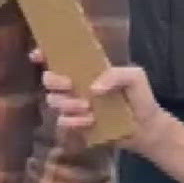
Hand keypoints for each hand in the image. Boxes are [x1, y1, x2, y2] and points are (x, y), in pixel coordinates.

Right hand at [34, 48, 164, 154]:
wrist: (146, 128)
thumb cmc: (140, 97)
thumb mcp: (135, 77)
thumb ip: (117, 74)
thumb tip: (94, 87)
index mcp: (87, 70)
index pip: (61, 58)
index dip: (45, 54)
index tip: (37, 55)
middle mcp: (76, 86)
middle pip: (49, 79)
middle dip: (54, 81)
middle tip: (70, 85)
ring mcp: (75, 106)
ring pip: (53, 101)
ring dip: (67, 103)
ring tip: (87, 107)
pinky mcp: (77, 125)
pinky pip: (62, 122)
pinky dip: (73, 121)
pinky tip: (90, 121)